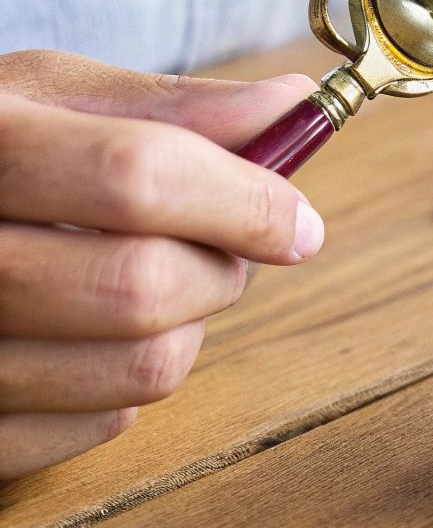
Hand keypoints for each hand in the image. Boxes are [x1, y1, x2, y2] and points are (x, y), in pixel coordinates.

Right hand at [0, 51, 323, 479]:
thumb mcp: (40, 98)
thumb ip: (167, 108)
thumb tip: (293, 107)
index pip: (135, 178)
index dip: (243, 201)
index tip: (297, 222)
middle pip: (143, 286)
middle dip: (219, 269)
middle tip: (220, 249)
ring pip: (140, 368)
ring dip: (185, 328)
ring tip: (154, 284)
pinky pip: (98, 429)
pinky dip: (125, 386)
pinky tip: (93, 337)